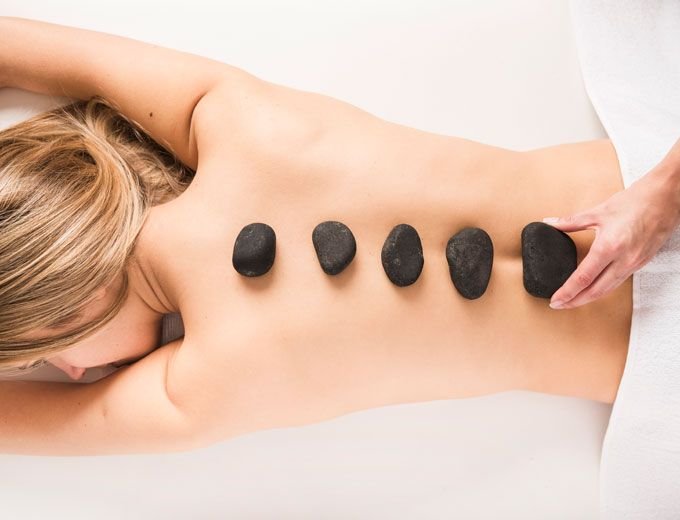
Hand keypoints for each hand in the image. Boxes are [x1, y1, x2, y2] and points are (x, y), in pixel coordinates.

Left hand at [543, 158, 679, 309]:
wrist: (666, 198)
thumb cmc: (634, 201)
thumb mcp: (597, 212)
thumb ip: (570, 222)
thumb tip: (550, 223)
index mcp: (609, 247)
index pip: (583, 278)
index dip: (567, 292)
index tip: (555, 299)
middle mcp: (623, 260)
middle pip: (596, 291)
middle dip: (575, 301)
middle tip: (558, 305)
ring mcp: (634, 263)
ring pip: (609, 289)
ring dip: (589, 298)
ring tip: (572, 301)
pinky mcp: (641, 262)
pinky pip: (619, 281)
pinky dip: (603, 289)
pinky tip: (593, 288)